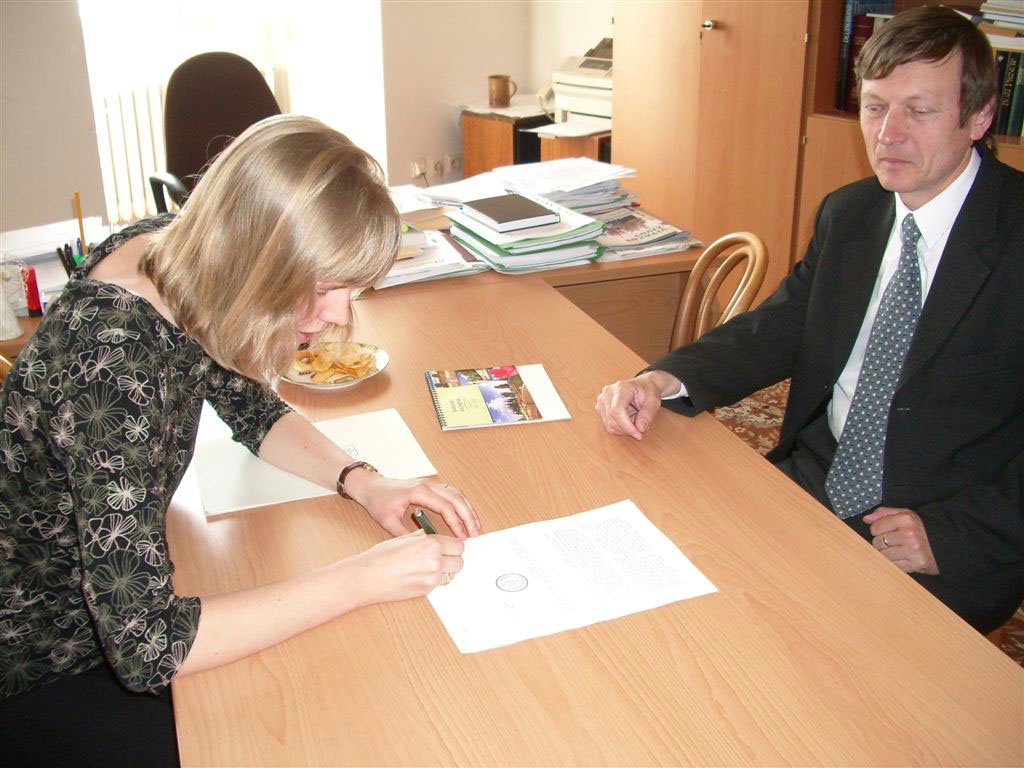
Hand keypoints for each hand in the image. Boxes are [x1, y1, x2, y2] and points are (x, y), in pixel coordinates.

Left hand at [344, 470, 479, 538]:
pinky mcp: (430, 486)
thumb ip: (405, 534)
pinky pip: (451, 492)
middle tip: (475, 532)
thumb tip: (423, 545)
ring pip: (457, 493)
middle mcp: (428, 485)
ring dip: (468, 508)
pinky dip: (461, 503)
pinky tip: (465, 514)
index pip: (446, 506)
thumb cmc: (378, 500)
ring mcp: (430, 484)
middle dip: (468, 516)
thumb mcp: (387, 521)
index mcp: (419, 492)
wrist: (371, 486)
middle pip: (456, 498)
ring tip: (475, 525)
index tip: (462, 536)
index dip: (456, 523)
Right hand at [353, 530, 464, 602]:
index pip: (459, 545)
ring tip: (428, 566)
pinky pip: (438, 583)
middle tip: (443, 557)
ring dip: (445, 570)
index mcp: (431, 544)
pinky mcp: (426, 591)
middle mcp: (435, 561)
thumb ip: (424, 537)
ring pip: (451, 574)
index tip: (451, 547)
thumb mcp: (404, 538)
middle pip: (459, 561)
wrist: (367, 577)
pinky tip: (419, 575)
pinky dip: (434, 580)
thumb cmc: (381, 557)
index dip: (454, 546)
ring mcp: (432, 578)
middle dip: (452, 559)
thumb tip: (434, 537)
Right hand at [594, 370, 680, 439]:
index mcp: (621, 388)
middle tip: (641, 427)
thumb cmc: (647, 390)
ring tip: (635, 419)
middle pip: (612, 420)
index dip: (626, 426)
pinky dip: (620, 427)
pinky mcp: (600, 408)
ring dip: (624, 429)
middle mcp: (607, 393)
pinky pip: (608, 425)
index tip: (639, 434)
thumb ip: (648, 414)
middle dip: (628, 429)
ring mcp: (601, 401)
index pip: (616, 411)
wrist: (642, 385)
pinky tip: (628, 420)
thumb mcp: (654, 401)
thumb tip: (640, 428)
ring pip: (609, 425)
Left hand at [863, 506, 938, 575]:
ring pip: (884, 555)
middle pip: (878, 542)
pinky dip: (896, 563)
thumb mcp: (906, 515)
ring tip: (898, 551)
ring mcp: (914, 550)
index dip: (878, 531)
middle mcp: (910, 534)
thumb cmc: (922, 529)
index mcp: (906, 519)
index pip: (875, 528)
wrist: (948, 544)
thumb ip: (884, 513)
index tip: (886, 532)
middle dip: (882, 543)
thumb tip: (866, 519)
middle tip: (894, 543)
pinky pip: (894, 566)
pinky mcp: (917, 564)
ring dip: (888, 555)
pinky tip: (904, 558)